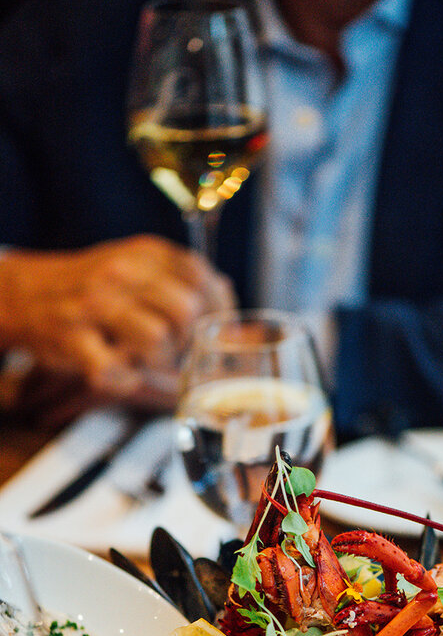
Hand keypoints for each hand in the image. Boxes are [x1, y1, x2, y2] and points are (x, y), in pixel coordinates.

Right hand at [0, 234, 235, 402]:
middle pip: (186, 310)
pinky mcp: (72, 339)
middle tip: (182, 353)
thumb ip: (178, 277)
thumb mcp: (134, 265)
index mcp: (144, 254)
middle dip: (191, 341)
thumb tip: (226, 295)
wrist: (23, 293)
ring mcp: (95, 306)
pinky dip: (124, 381)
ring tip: (151, 363)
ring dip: (162, 362)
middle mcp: (121, 274)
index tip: (219, 331)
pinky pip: (113, 369)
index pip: (202, 276)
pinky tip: (122, 374)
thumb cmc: (89, 286)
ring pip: (157, 338)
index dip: (220, 309)